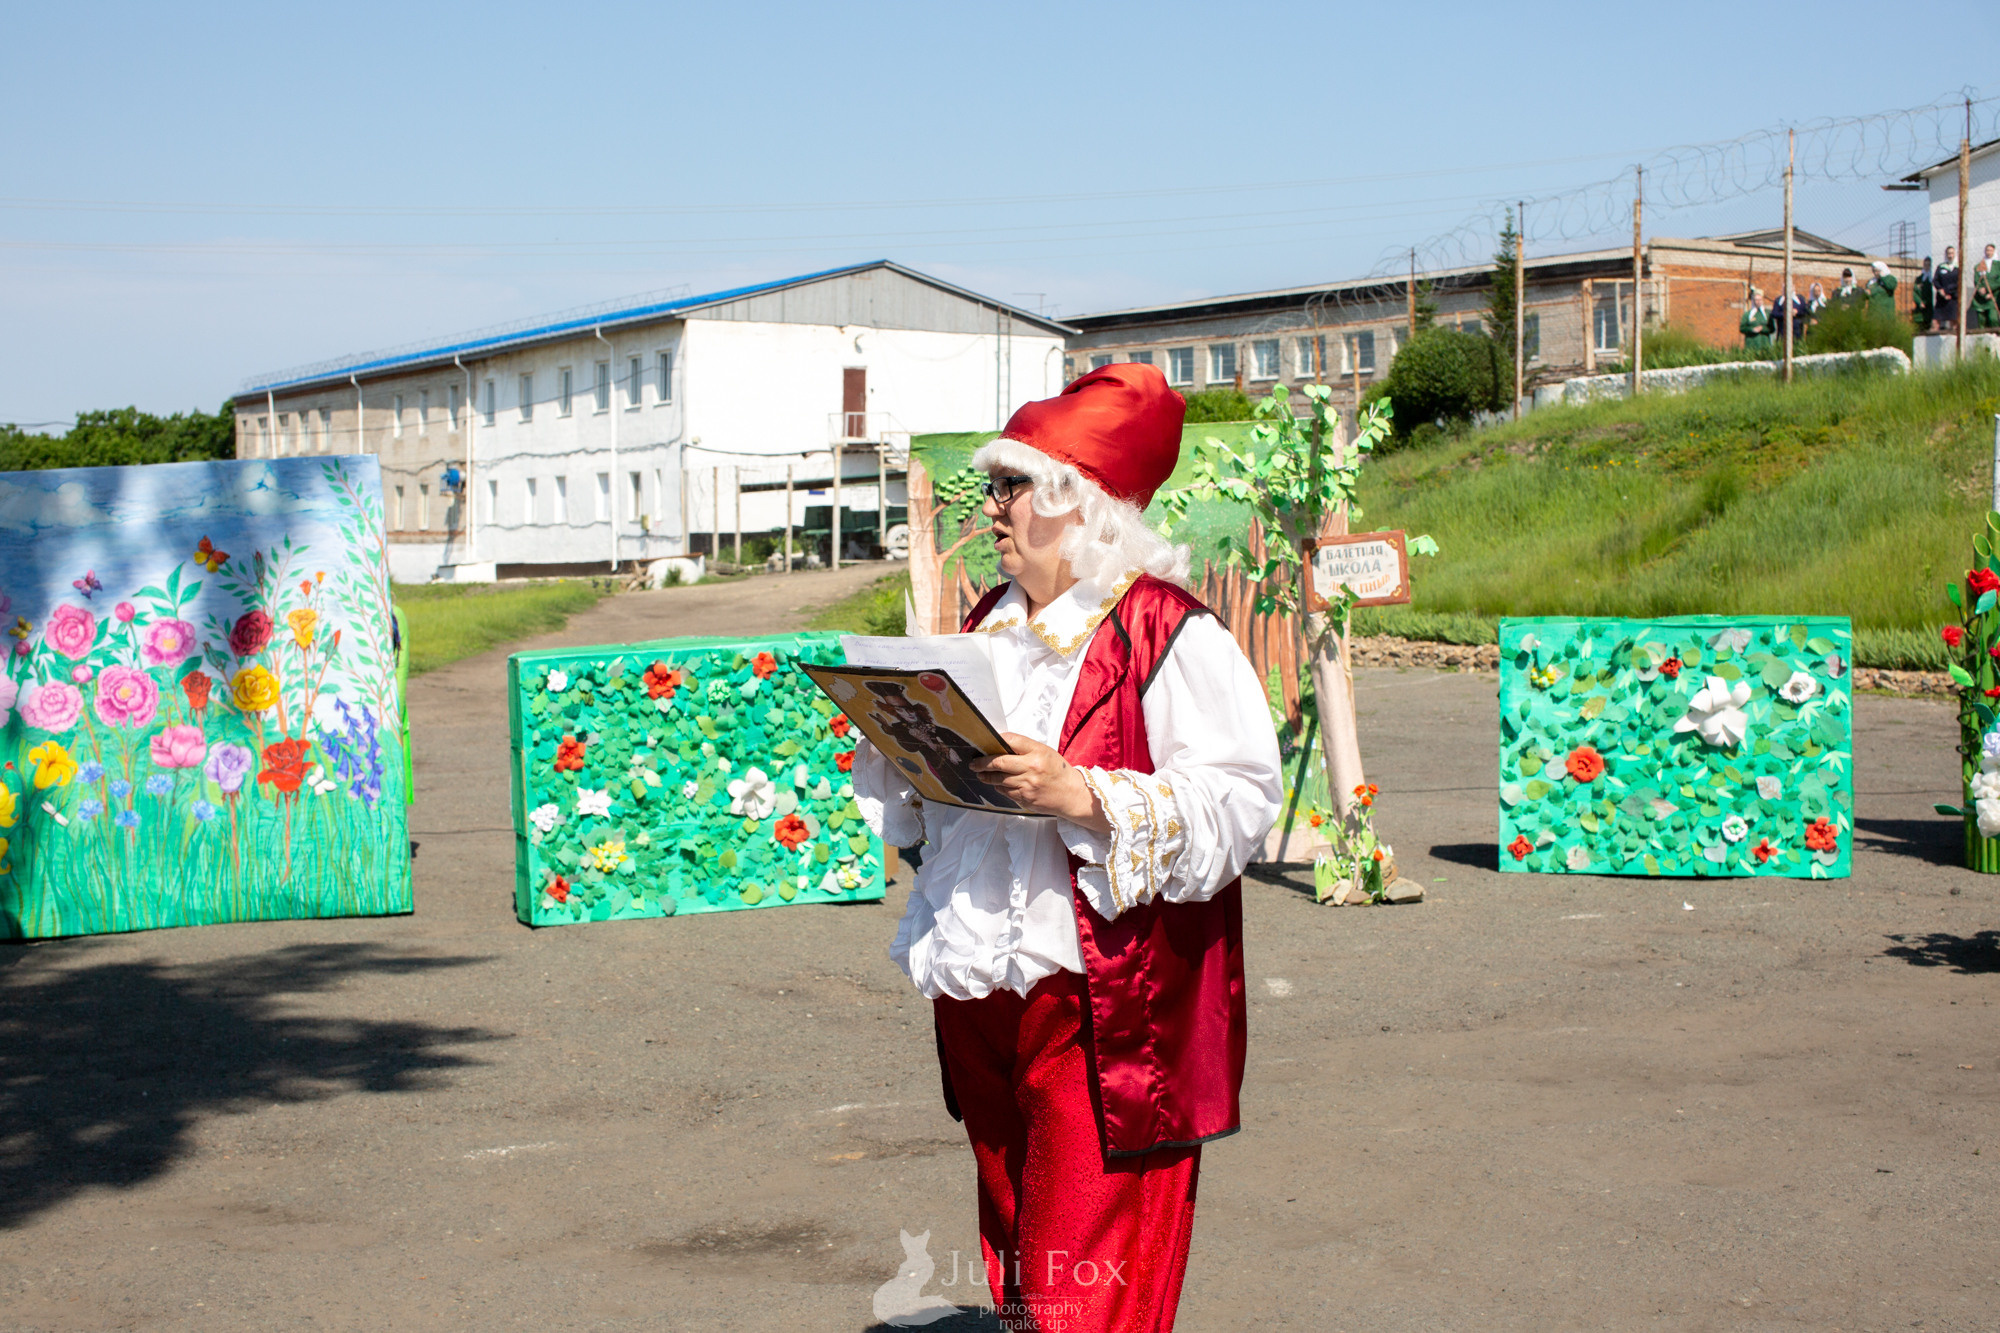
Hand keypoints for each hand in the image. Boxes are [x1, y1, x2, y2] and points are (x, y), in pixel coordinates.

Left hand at [973, 733, 1107, 829]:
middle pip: (999, 763)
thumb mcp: (1045, 752)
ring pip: (999, 780)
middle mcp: (1031, 768)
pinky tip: (999, 784)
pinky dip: (999, 787)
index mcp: (1037, 752)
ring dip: (987, 777)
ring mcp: (1027, 785)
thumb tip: (1000, 746)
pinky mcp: (1025, 799)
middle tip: (974, 763)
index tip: (985, 744)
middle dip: (982, 763)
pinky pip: (1005, 792)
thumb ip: (1025, 749)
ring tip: (981, 774)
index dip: (995, 740)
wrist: (1072, 794)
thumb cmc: (1058, 771)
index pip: (1010, 740)